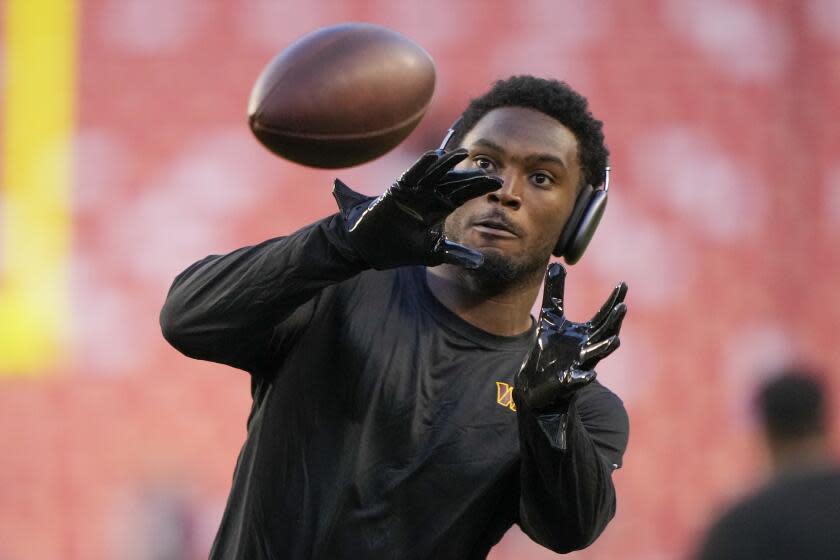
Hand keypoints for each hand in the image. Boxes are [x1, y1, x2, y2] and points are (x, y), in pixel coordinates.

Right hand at [332, 148, 501, 268]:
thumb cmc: (401, 249)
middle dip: (471, 177)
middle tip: (490, 174)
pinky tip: (435, 156)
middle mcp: (429, 196)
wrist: (370, 249)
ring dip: (448, 163)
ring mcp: (414, 191)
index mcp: (439, 207)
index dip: (479, 187)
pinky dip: (423, 165)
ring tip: (463, 153)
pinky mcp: (397, 190)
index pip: (462, 193)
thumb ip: (456, 254)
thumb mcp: (434, 252)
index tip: (498, 183)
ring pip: (435, 173)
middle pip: (453, 181)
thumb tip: (480, 263)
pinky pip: (412, 174)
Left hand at [515, 263, 627, 410]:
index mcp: (586, 334)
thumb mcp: (550, 317)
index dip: (614, 301)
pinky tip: (589, 376)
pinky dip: (583, 378)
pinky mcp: (567, 381)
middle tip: (623, 307)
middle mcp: (587, 348)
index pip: (604, 316)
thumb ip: (555, 293)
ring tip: (615, 341)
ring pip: (596, 356)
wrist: (534, 380)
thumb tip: (557, 264)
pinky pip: (578, 380)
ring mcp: (579, 365)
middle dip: (614, 322)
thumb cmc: (548, 349)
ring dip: (606, 348)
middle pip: (605, 333)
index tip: (623, 284)